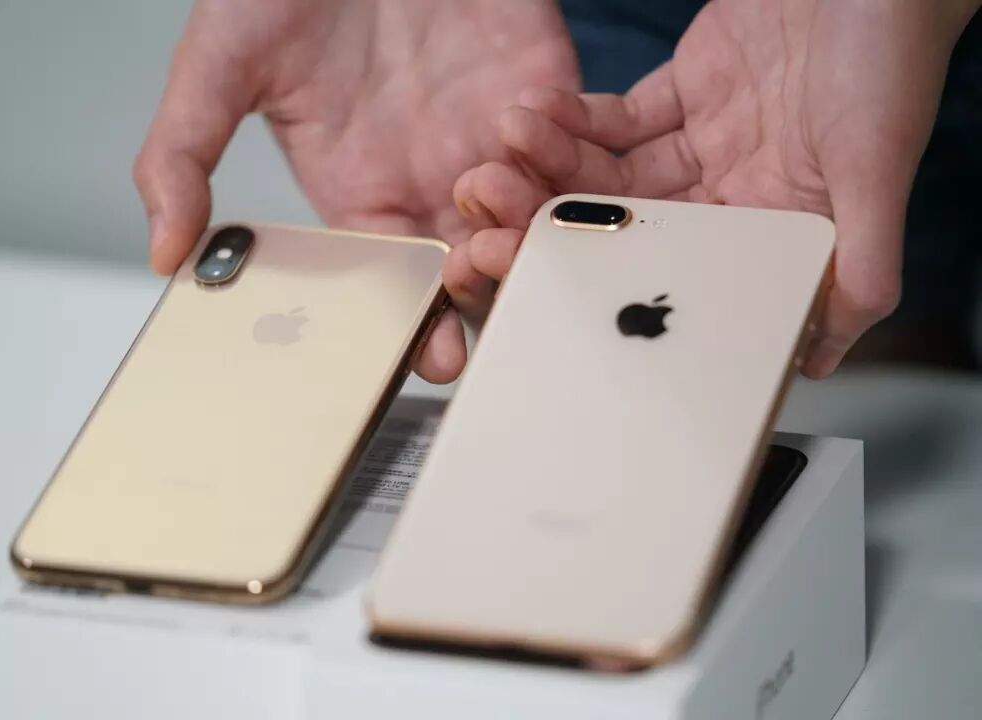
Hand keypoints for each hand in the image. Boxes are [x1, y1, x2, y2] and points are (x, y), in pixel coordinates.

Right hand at [134, 0, 578, 381]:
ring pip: (536, 218)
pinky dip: (564, 143)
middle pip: (481, 269)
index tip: (435, 356)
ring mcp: (494, 141)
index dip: (421, 326)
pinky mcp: (546, 93)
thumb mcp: (219, 67)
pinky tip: (522, 117)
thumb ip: (183, 158)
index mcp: (364, 198)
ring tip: (492, 193)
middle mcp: (433, 182)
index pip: (401, 287)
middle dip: (485, 284)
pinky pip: (579, 145)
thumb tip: (165, 254)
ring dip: (525, 216)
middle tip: (473, 270)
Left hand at [453, 0, 977, 376]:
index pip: (667, 271)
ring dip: (551, 165)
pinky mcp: (687, 97)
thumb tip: (824, 355)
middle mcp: (733, 197)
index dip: (595, 273)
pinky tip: (532, 115)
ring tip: (500, 151)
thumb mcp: (880, 165)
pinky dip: (574, 119)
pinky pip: (618, 119)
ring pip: (611, 173)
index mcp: (771, 230)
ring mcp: (705, 147)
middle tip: (488, 214)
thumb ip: (862, 262)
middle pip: (625, 226)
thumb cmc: (893, 53)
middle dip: (551, 219)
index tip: (527, 267)